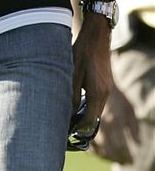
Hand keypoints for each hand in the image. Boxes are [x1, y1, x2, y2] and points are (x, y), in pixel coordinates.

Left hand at [71, 15, 112, 133]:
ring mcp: (107, 89)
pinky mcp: (105, 84)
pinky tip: (75, 106)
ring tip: (67, 120)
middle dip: (80, 125)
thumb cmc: (81, 53)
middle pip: (94, 118)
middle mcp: (104, 93)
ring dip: (84, 117)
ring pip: (96, 110)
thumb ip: (70, 95)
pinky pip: (97, 102)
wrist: (96, 37)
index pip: (89, 120)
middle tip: (64, 130)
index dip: (77, 129)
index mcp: (97, 93)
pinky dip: (87, 107)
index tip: (64, 133)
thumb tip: (65, 113)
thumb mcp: (71, 74)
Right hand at [89, 82, 140, 164]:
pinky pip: (87, 142)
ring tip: (114, 160)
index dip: (126, 157)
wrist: (99, 84)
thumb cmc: (117, 97)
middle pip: (108, 150)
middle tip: (124, 163)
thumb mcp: (130, 110)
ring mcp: (91, 125)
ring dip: (106, 157)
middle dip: (117, 159)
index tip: (131, 163)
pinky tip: (101, 154)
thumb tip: (138, 144)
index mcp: (115, 122)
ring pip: (97, 148)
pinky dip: (94, 151)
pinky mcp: (84, 126)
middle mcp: (102, 125)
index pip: (120, 147)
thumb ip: (134, 128)